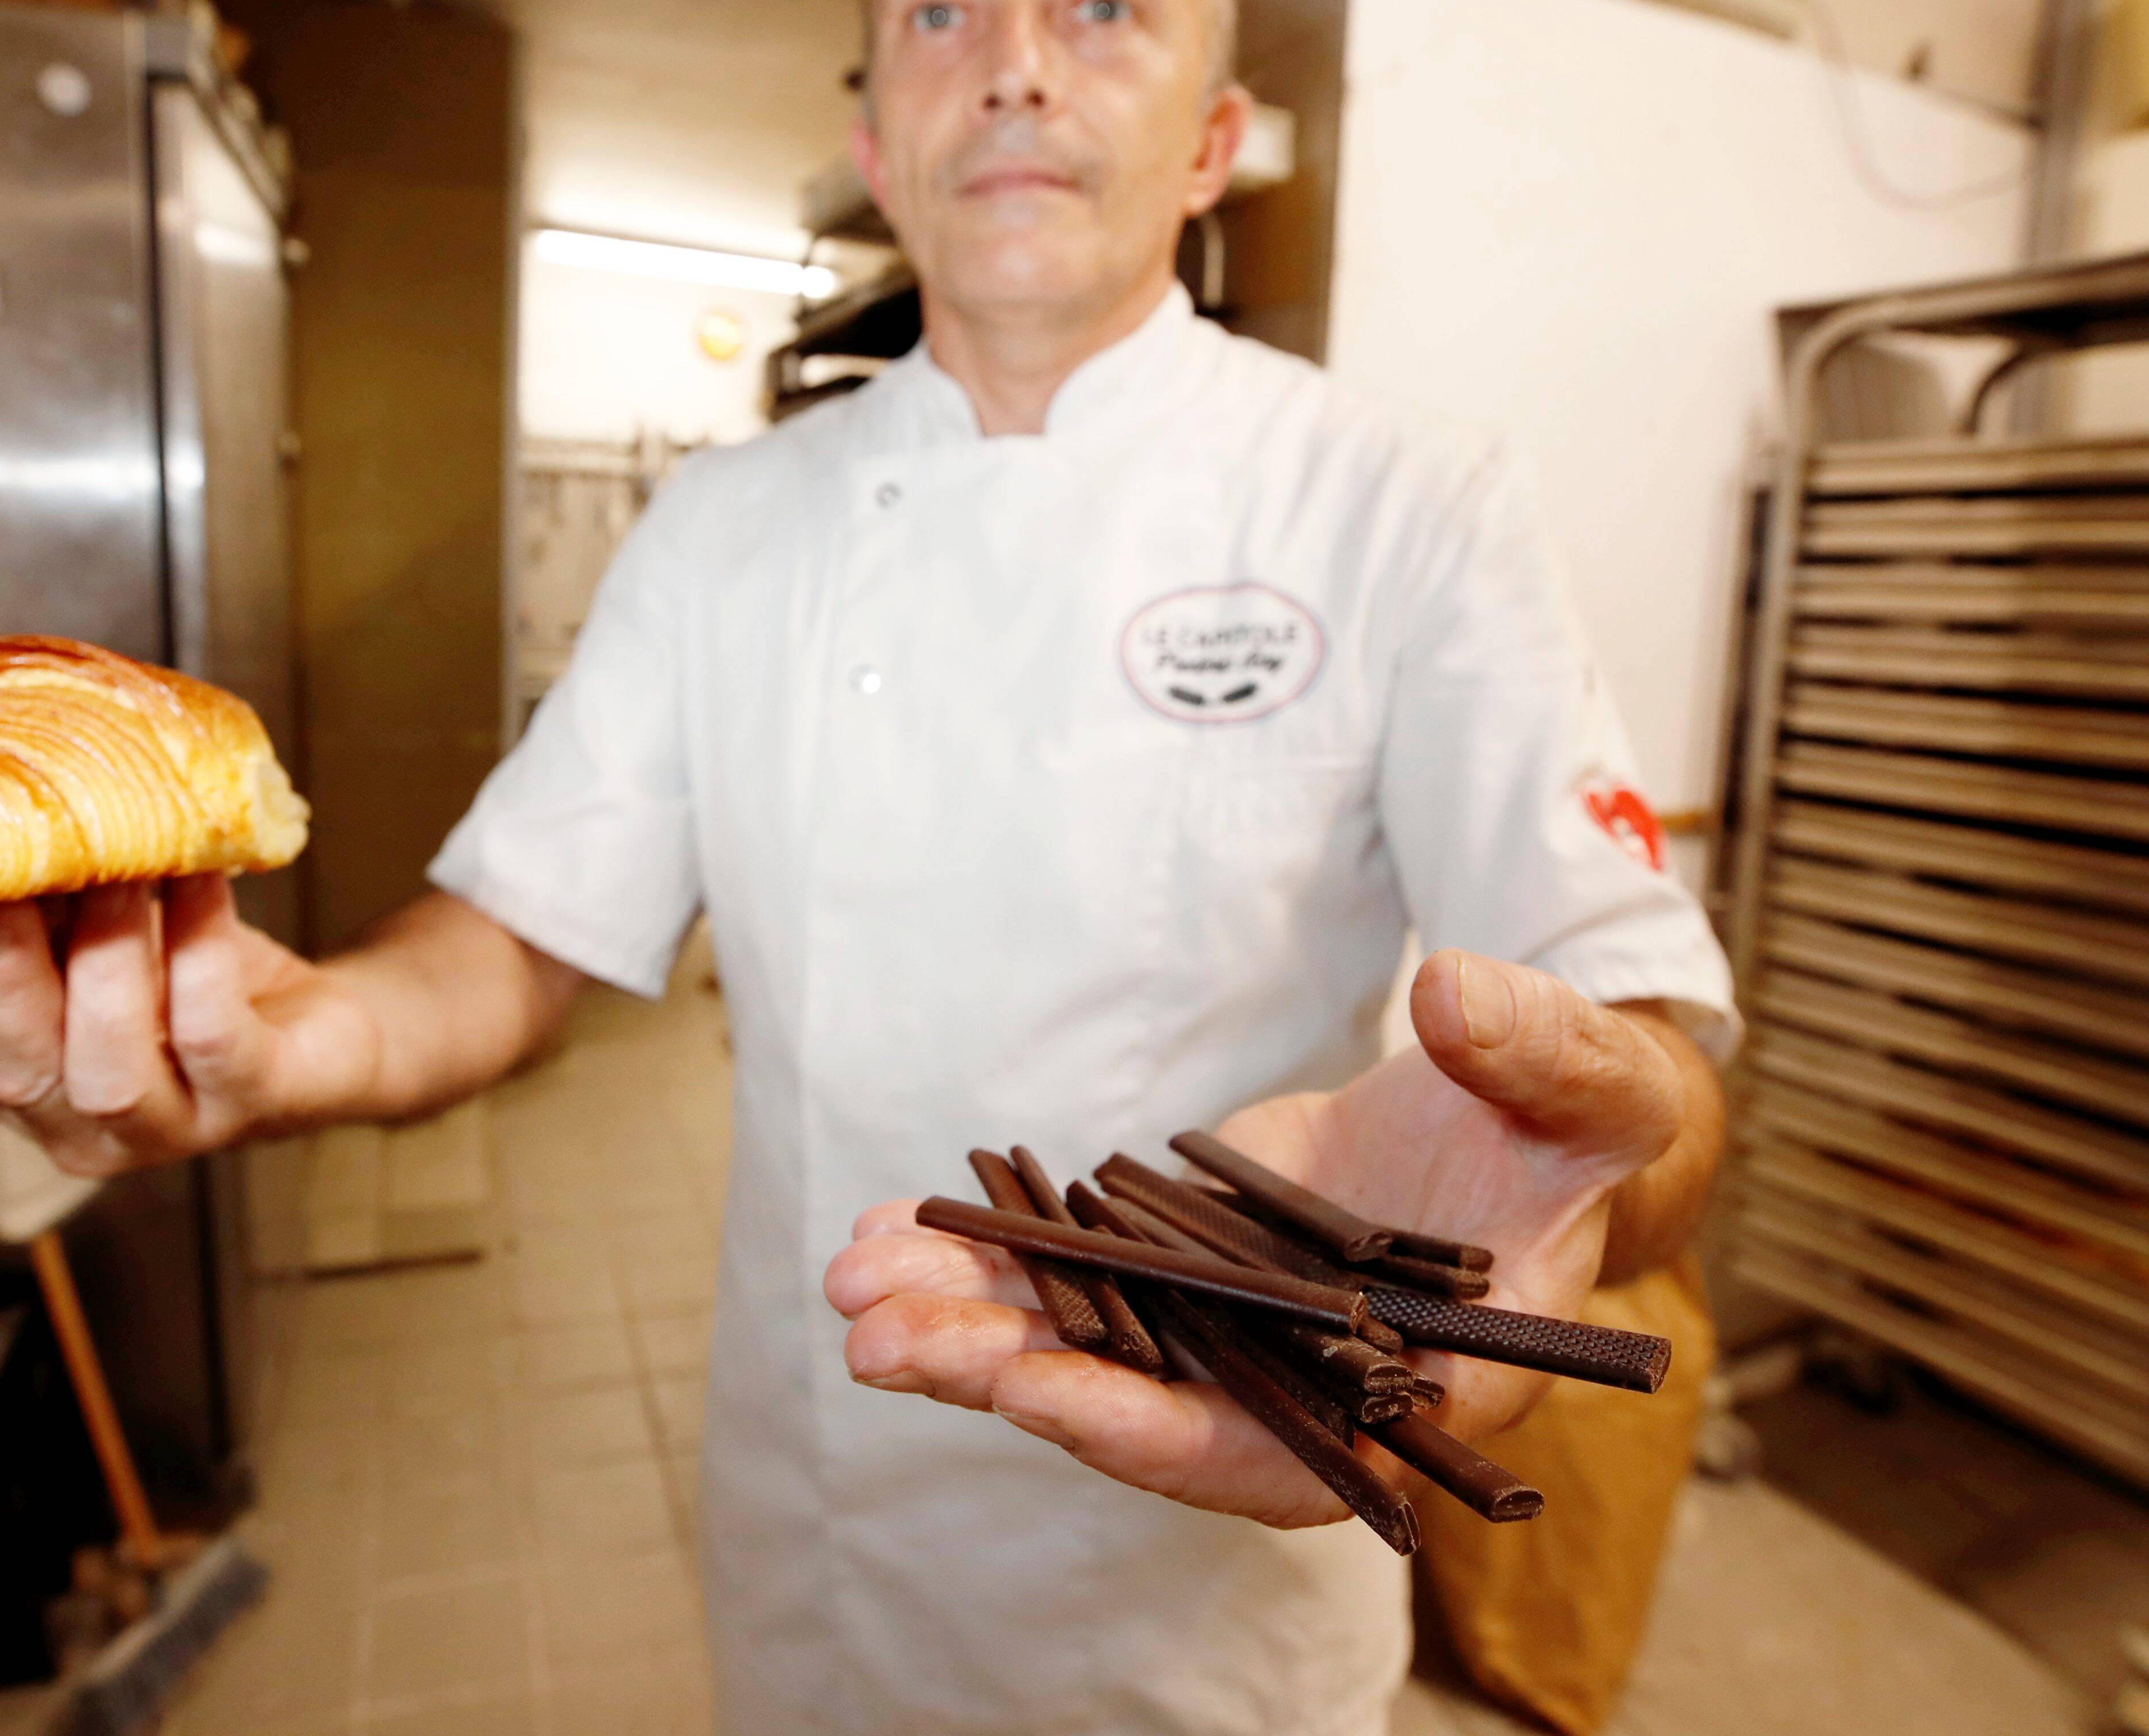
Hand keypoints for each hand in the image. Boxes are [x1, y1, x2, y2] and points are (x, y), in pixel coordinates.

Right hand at [0, 874, 379, 1177]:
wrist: (323, 1030)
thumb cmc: (185, 974)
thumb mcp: (94, 934)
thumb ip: (35, 898)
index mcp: (12, 1078)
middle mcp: (72, 1122)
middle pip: (11, 1065)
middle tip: (4, 869)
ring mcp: (163, 1128)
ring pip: (108, 1070)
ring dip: (103, 963)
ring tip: (118, 870)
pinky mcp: (251, 1103)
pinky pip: (212, 1035)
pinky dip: (199, 958)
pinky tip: (201, 882)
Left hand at [821, 950, 1717, 1529]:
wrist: (1510, 1117)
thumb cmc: (1574, 1123)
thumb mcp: (1596, 1088)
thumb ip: (1548, 1058)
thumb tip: (1457, 997)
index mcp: (1410, 1392)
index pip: (1272, 1449)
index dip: (1153, 1432)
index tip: (1037, 1393)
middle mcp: (1298, 1385)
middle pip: (1138, 1409)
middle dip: (1007, 1378)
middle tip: (881, 1341)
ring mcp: (1225, 1326)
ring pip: (1081, 1346)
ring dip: (960, 1322)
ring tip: (849, 1283)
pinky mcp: (1178, 1264)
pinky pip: (1066, 1279)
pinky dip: (978, 1262)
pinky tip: (886, 1235)